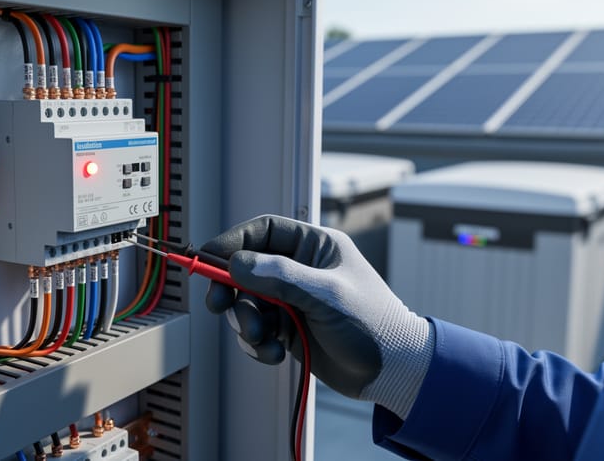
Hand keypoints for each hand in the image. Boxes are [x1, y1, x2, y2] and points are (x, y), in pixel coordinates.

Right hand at [202, 214, 433, 418]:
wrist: (395, 373)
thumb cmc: (376, 325)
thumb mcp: (326, 295)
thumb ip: (281, 277)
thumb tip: (238, 264)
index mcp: (315, 248)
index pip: (264, 231)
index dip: (232, 242)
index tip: (207, 259)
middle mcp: (300, 271)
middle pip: (247, 269)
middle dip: (232, 289)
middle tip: (218, 305)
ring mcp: (292, 301)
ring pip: (247, 303)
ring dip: (246, 322)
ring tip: (263, 338)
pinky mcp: (288, 329)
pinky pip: (256, 330)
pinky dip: (258, 343)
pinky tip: (274, 353)